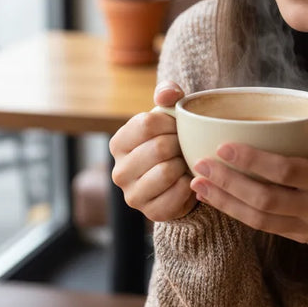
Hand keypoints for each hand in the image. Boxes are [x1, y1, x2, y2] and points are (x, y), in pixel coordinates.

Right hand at [109, 82, 196, 221]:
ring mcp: (132, 195)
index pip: (147, 123)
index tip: (179, 127)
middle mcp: (119, 171)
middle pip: (159, 148)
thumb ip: (167, 94)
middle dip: (180, 144)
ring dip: (184, 164)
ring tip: (185, 162)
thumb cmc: (172, 140)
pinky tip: (187, 180)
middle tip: (185, 146)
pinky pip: (177, 194)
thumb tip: (169, 94)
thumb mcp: (168, 113)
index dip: (171, 122)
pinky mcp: (151, 213)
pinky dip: (189, 185)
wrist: (182, 176)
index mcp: (118, 143)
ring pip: (166, 171)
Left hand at [189, 118, 307, 242]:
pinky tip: (214, 198)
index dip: (253, 160)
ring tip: (198, 183)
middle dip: (229, 183)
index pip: (287, 172)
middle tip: (200, 164)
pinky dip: (234, 213)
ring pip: (259, 219)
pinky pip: (262, 227)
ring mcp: (307, 228)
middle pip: (266, 199)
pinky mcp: (298, 237)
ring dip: (224, 202)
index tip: (224, 146)